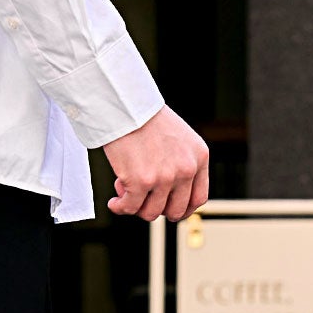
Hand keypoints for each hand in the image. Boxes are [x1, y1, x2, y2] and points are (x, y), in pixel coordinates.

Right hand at [102, 105, 208, 222]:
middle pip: (175, 209)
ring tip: (124, 192)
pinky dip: (120, 207)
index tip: (169, 209)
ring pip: (151, 212)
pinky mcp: (141, 182)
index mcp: (198, 157)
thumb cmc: (144, 113)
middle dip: (157, 208)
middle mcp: (186, 169)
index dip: (182, 209)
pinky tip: (114, 202)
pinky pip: (131, 207)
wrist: (125, 101)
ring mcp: (165, 177)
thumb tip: (165, 193)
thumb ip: (179, 161)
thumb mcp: (176, 136)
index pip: (198, 198)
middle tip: (142, 198)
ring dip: (136, 206)